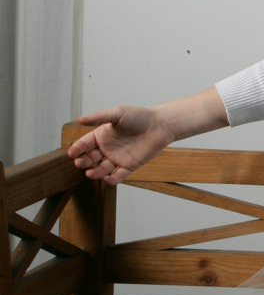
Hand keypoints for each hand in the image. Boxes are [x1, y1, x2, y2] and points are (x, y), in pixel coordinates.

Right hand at [66, 88, 227, 185]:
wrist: (160, 125)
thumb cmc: (139, 117)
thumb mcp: (117, 113)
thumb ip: (99, 117)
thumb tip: (80, 119)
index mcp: (102, 135)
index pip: (85, 144)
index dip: (77, 148)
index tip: (72, 153)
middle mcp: (108, 148)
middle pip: (90, 158)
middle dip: (83, 162)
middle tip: (80, 163)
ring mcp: (118, 157)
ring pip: (102, 169)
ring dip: (95, 173)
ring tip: (90, 173)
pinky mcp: (130, 165)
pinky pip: (118, 176)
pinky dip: (111, 180)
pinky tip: (107, 179)